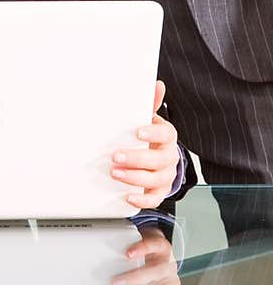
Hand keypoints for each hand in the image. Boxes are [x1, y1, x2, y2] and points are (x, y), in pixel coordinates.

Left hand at [110, 80, 178, 209]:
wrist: (156, 159)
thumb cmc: (149, 137)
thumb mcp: (147, 119)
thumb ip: (150, 103)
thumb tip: (156, 84)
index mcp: (167, 137)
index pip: (167, 134)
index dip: (153, 133)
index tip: (138, 132)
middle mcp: (169, 157)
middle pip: (160, 159)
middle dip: (137, 158)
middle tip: (116, 156)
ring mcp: (166, 175)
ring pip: (157, 179)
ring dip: (135, 178)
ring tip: (116, 173)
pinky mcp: (159, 190)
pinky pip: (155, 198)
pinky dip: (143, 200)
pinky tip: (129, 196)